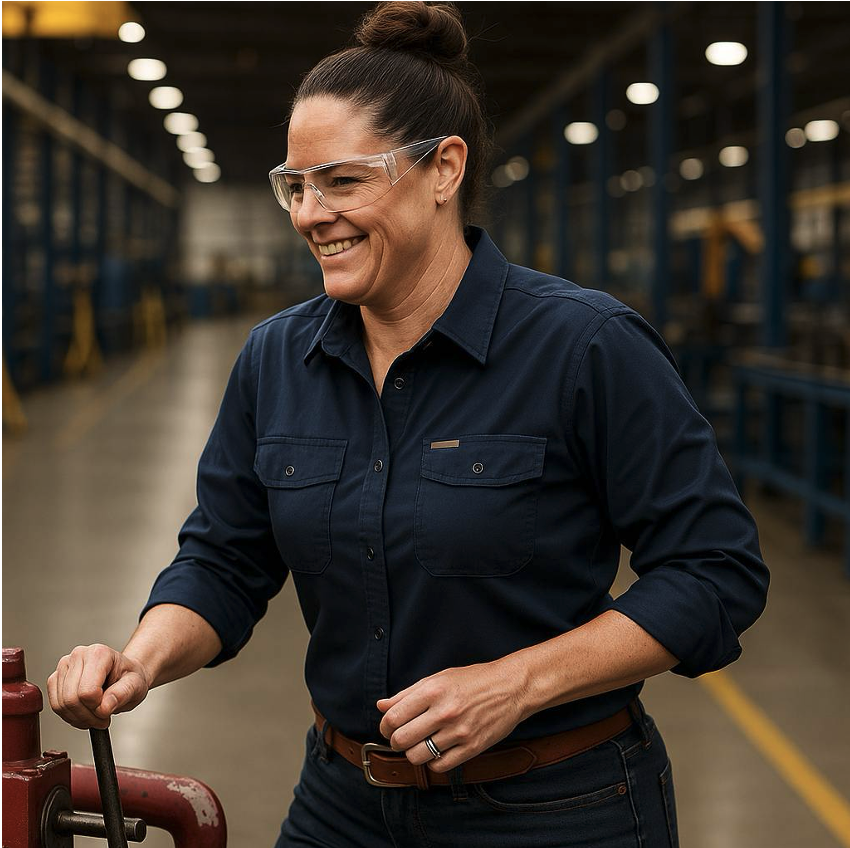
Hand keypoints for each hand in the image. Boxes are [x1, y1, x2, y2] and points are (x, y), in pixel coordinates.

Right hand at [47, 644, 151, 729]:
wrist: (124, 675)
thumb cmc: (129, 677)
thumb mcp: (136, 686)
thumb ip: (122, 694)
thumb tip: (105, 706)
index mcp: (99, 653)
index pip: (87, 691)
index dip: (97, 708)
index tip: (108, 709)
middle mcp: (79, 655)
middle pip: (71, 699)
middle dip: (87, 716)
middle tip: (102, 719)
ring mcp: (65, 666)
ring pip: (60, 705)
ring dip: (78, 718)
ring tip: (95, 716)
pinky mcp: (56, 678)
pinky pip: (55, 706)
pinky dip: (69, 716)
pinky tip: (84, 714)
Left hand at [376, 658, 529, 772]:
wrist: (511, 687)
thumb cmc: (472, 680)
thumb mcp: (438, 678)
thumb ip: (408, 693)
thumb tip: (381, 706)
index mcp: (433, 690)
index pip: (393, 717)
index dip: (385, 726)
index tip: (389, 726)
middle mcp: (444, 711)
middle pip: (401, 739)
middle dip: (395, 741)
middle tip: (401, 737)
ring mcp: (459, 731)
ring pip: (418, 756)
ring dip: (413, 753)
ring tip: (419, 744)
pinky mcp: (472, 748)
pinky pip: (439, 766)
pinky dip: (433, 762)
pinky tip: (437, 750)